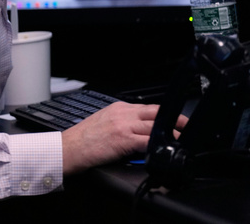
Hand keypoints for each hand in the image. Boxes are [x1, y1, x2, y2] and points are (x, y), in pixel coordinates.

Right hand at [61, 102, 187, 174]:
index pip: (148, 108)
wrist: (69, 148)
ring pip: (155, 126)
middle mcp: (122, 114)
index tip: (176, 119)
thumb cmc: (83, 139)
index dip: (166, 114)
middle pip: (156, 113)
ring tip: (182, 141)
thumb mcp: (104, 123)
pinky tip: (165, 150)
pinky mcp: (123, 140)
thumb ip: (123, 123)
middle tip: (187, 126)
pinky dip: (159, 145)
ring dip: (172, 135)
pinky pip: (148, 141)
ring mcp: (123, 126)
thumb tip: (140, 132)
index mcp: (118, 108)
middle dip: (175, 120)